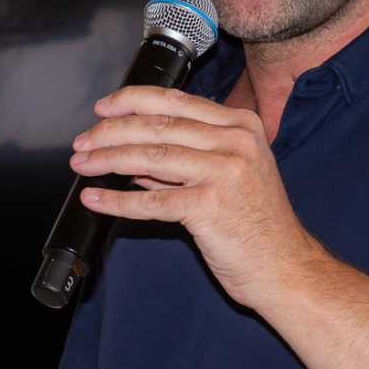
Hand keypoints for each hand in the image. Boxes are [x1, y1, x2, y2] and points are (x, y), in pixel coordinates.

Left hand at [69, 86, 317, 309]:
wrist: (286, 267)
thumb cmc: (258, 224)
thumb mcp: (231, 175)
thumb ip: (186, 160)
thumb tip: (135, 157)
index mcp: (240, 125)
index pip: (175, 100)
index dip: (132, 101)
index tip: (102, 109)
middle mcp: (235, 141)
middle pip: (157, 125)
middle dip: (111, 132)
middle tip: (82, 141)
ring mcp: (224, 172)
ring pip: (150, 157)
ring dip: (108, 160)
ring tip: (82, 164)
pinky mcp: (210, 206)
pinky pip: (152, 200)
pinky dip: (118, 200)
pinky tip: (95, 198)